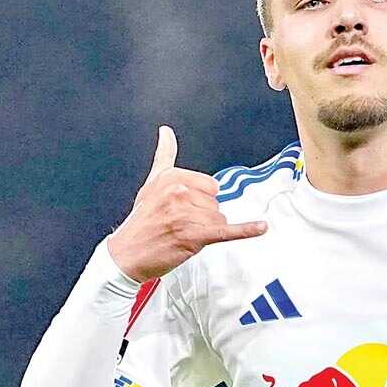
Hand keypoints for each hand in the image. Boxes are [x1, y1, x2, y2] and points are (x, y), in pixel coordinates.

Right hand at [107, 126, 266, 281]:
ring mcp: (186, 214)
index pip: (212, 186)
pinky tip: (261, 227)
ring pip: (219, 219)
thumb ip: (165, 155)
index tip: (181, 208)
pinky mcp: (193, 236)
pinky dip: (246, 230)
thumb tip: (166, 132)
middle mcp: (179, 193)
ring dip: (205, 230)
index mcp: (172, 177)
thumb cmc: (141, 221)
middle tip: (178, 224)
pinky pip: (227, 231)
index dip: (200, 200)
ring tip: (181, 234)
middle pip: (216, 203)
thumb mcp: (151, 183)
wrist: (125, 254)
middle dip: (203, 217)